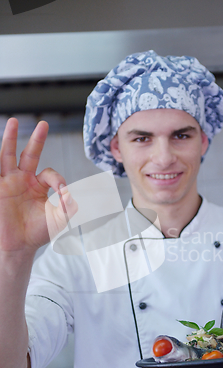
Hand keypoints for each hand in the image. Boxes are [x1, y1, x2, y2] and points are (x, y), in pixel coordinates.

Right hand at [0, 118, 76, 253]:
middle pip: (30, 154)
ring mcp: (8, 182)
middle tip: (44, 124)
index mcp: (38, 185)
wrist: (19, 246)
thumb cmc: (38, 232)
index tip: (63, 192)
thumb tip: (70, 193)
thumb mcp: (59, 219)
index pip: (50, 172)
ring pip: (8, 155)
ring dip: (9, 139)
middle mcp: (23, 180)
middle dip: (37, 139)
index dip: (58, 179)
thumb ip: (69, 206)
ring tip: (13, 121)